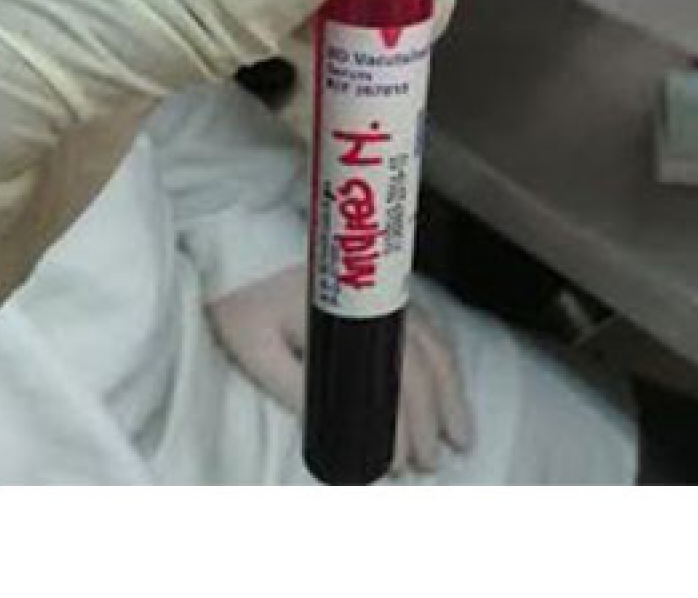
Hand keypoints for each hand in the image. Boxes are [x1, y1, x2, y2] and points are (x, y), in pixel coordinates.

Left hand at [207, 266, 474, 474]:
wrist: (236, 233)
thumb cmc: (241, 291)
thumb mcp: (254, 346)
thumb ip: (293, 387)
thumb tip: (334, 436)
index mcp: (350, 319)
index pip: (393, 381)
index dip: (401, 428)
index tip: (401, 465)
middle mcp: (378, 303)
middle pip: (421, 368)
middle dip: (432, 422)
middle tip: (433, 464)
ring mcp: (385, 292)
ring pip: (435, 348)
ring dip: (450, 395)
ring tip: (461, 436)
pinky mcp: (382, 286)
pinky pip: (429, 328)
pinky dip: (444, 361)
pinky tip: (449, 383)